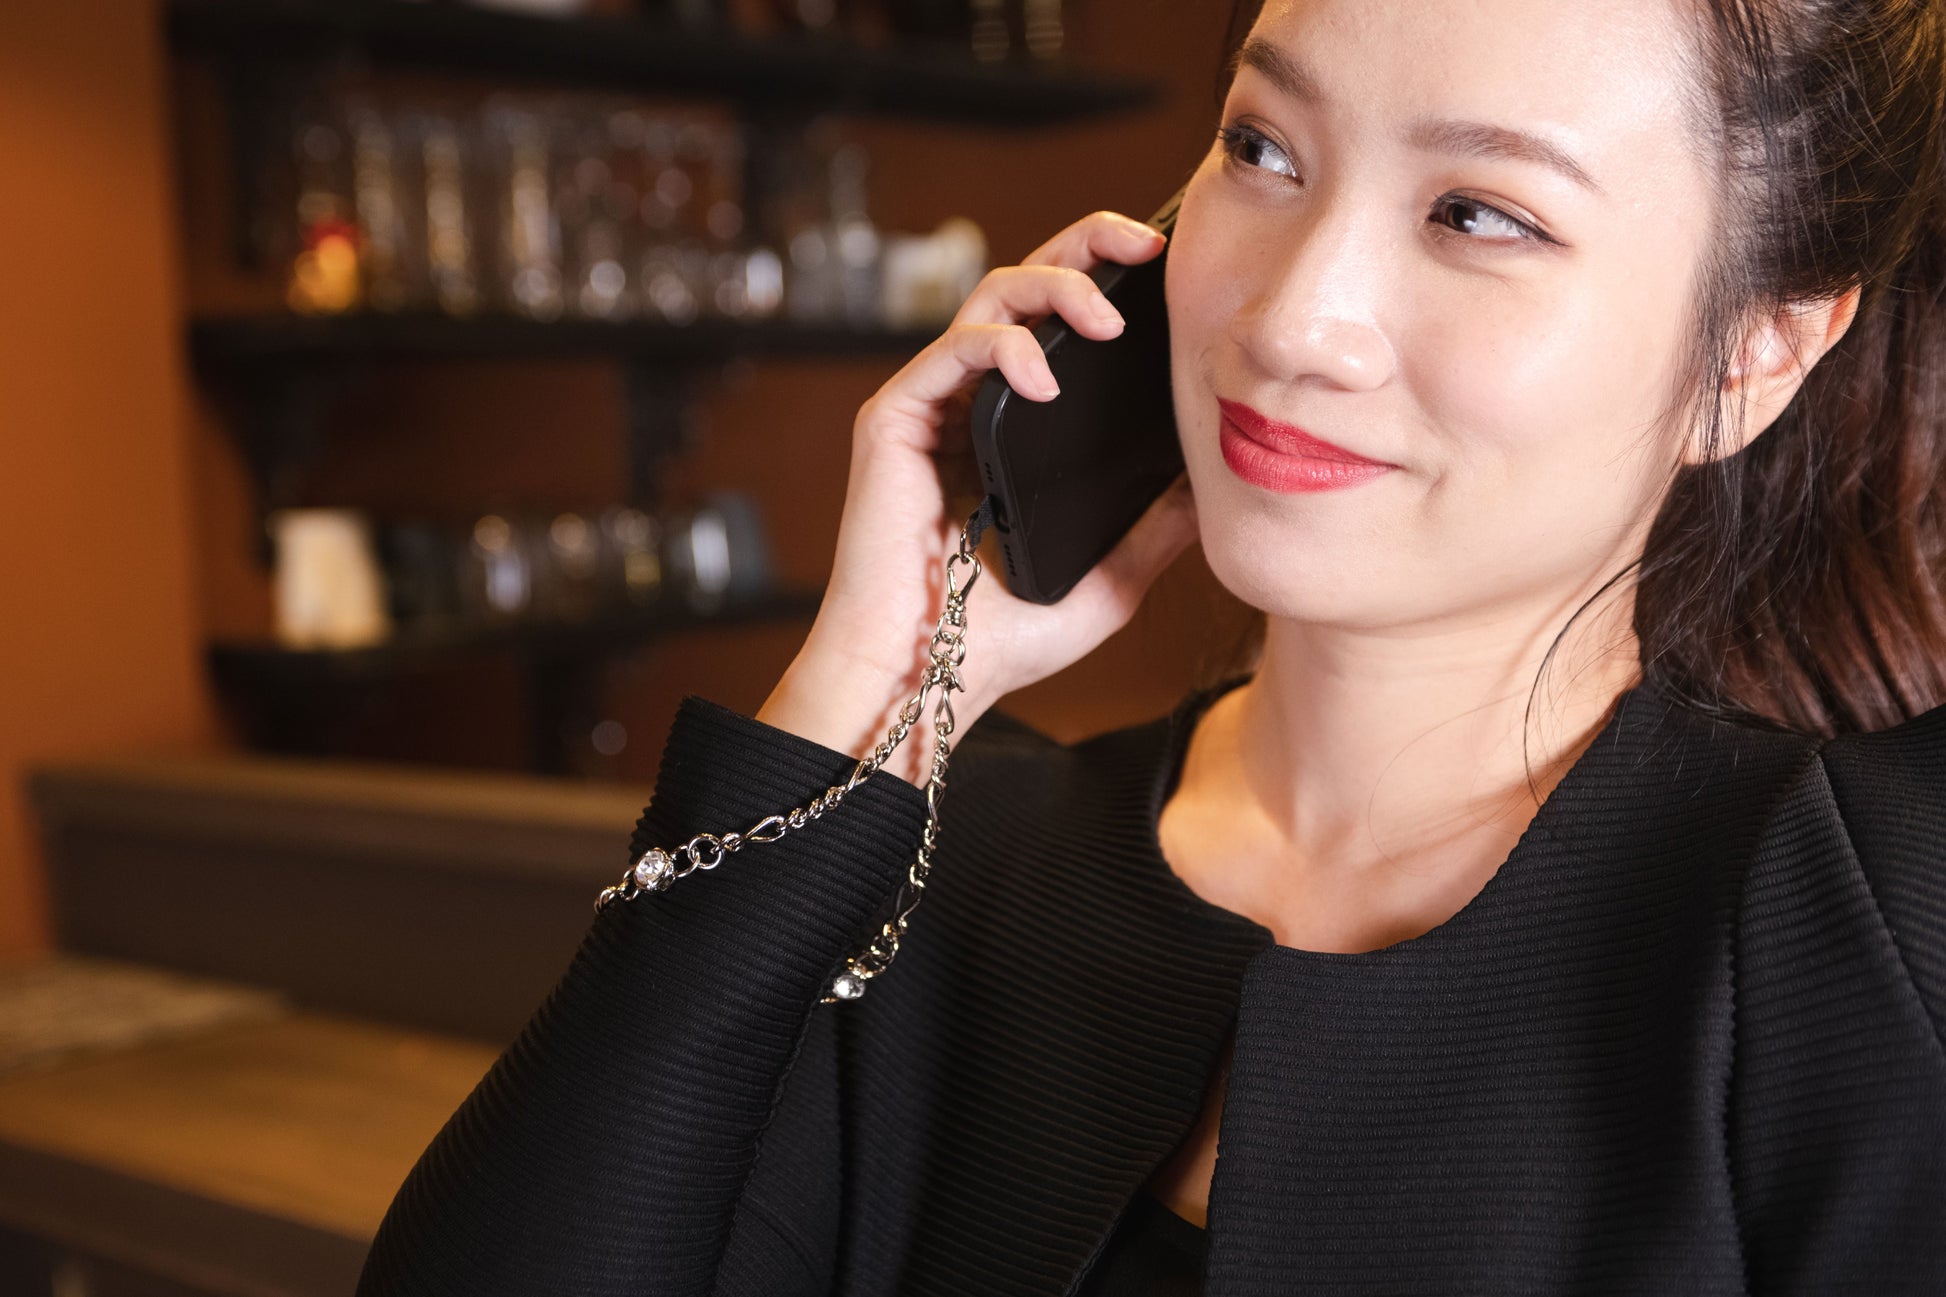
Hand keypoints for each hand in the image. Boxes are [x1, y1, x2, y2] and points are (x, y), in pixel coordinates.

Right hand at [762, 210, 1198, 779]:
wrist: (927, 682)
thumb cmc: (1000, 643)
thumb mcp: (1110, 580)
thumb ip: (1155, 528)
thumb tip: (1213, 478)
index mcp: (1016, 432)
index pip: (1063, 329)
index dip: (1109, 283)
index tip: (1169, 272)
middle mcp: (971, 406)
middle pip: (1027, 286)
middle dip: (1087, 246)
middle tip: (1145, 245)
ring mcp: (930, 407)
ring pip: (990, 297)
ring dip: (1053, 286)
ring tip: (1104, 317)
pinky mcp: (893, 419)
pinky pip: (951, 349)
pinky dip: (1002, 347)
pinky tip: (1042, 375)